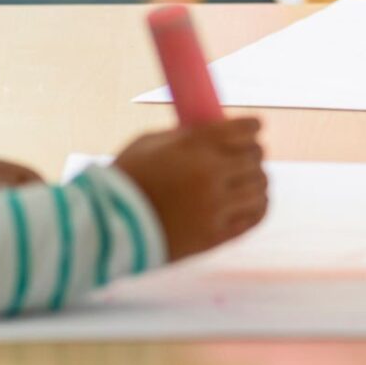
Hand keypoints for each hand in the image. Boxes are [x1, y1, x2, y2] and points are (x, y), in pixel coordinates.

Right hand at [114, 117, 267, 263]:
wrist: (106, 228)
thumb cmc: (125, 180)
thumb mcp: (150, 143)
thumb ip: (187, 135)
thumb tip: (218, 130)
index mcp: (195, 146)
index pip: (245, 130)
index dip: (253, 128)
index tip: (254, 130)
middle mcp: (211, 174)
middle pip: (256, 157)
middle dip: (254, 153)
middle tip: (248, 156)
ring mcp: (215, 207)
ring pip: (260, 186)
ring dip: (258, 180)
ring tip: (249, 181)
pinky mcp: (215, 236)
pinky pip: (255, 217)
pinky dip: (259, 205)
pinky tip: (252, 202)